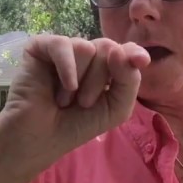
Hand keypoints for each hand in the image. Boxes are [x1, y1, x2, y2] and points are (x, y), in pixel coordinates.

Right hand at [0, 35, 149, 173]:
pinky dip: (67, 67)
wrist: (41, 138)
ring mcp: (64, 50)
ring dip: (80, 81)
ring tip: (65, 99)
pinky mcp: (40, 48)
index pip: (125, 50)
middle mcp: (86, 54)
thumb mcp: (116, 108)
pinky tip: (65, 87)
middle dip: (100, 81)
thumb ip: (129, 80)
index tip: (141, 61)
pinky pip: (62, 44)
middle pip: (108, 48)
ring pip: (87, 48)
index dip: (133, 53)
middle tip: (83, 103)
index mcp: (106, 66)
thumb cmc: (77, 125)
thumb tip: (120, 51)